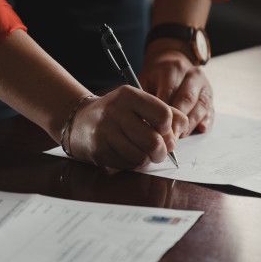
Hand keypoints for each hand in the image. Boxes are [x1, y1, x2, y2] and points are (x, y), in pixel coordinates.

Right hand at [68, 85, 188, 169]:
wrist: (79, 120)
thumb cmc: (117, 113)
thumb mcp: (139, 103)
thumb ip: (166, 112)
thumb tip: (181, 131)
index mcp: (129, 96)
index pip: (163, 115)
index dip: (169, 128)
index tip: (164, 131)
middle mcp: (115, 112)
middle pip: (154, 141)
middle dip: (162, 152)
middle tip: (159, 151)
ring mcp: (105, 132)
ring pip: (141, 157)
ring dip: (147, 159)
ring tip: (143, 153)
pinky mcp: (99, 150)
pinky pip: (127, 165)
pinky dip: (133, 164)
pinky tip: (127, 154)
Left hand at [139, 43, 214, 136]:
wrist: (173, 61)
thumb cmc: (156, 76)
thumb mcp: (145, 80)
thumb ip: (147, 98)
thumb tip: (146, 122)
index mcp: (174, 68)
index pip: (169, 93)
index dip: (163, 113)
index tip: (156, 129)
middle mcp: (192, 75)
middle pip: (187, 100)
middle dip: (177, 121)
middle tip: (168, 138)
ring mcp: (204, 85)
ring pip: (201, 107)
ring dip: (190, 124)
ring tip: (179, 137)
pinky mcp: (210, 96)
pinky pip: (210, 110)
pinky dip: (206, 122)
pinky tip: (200, 130)